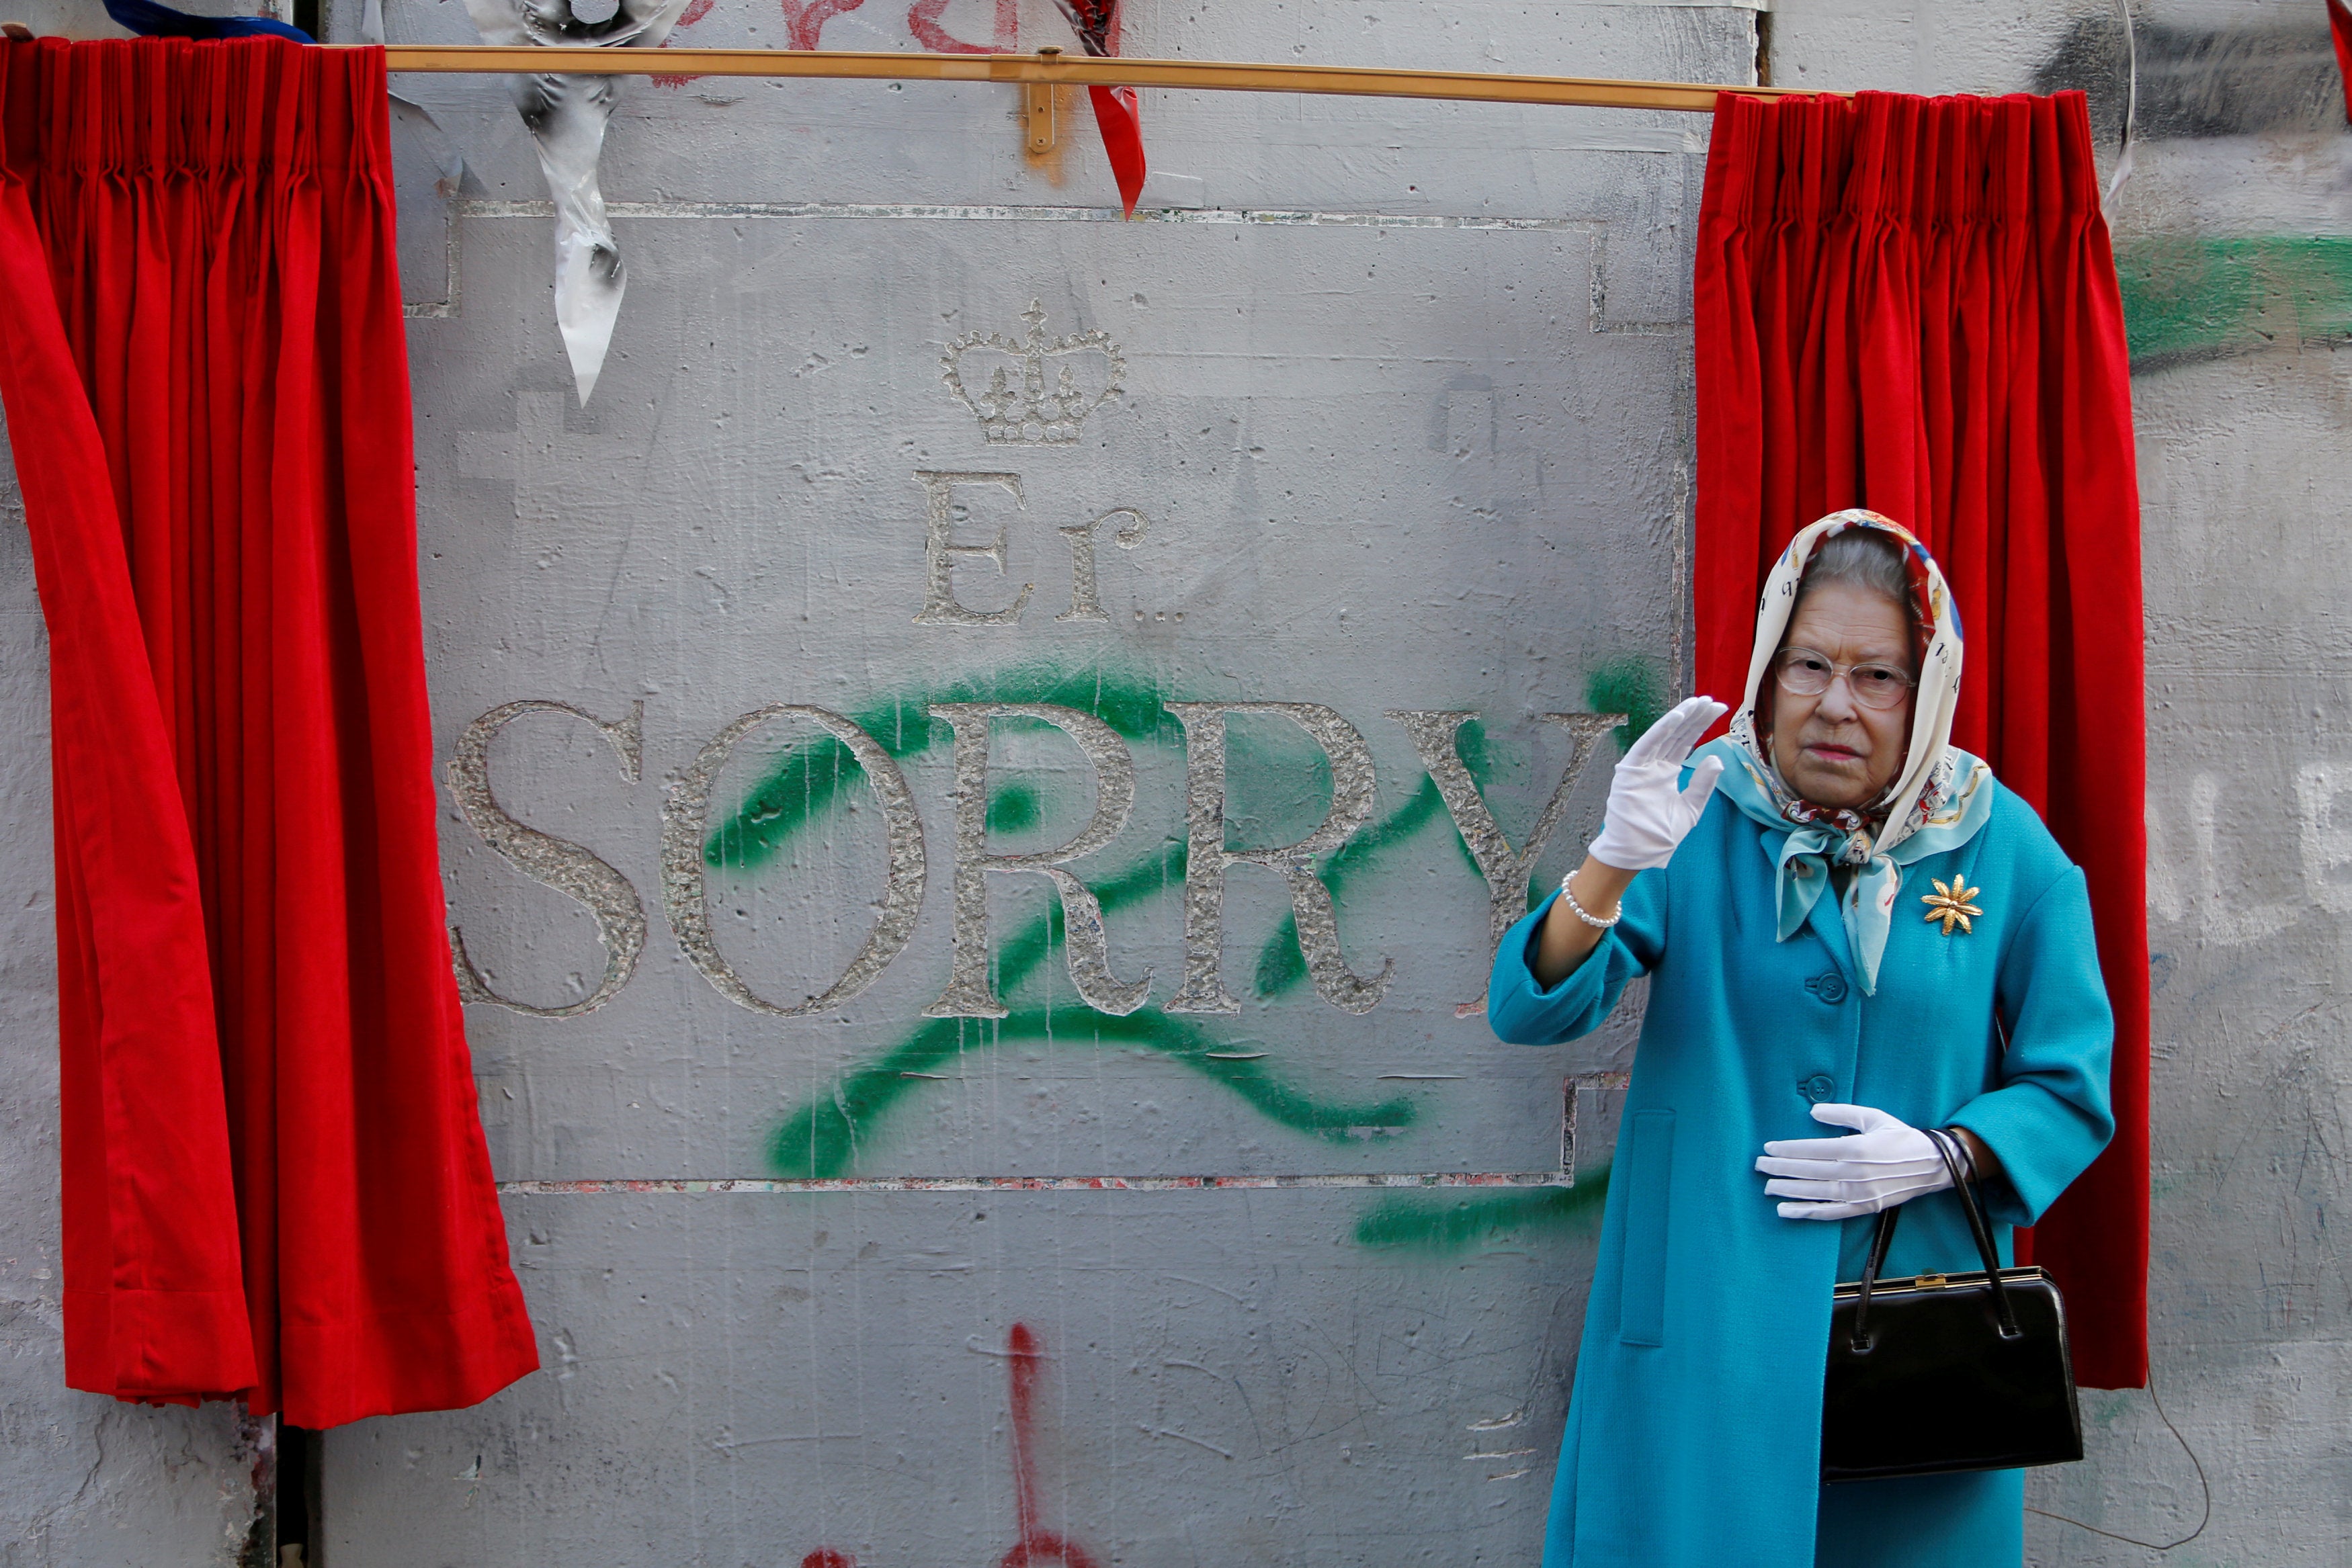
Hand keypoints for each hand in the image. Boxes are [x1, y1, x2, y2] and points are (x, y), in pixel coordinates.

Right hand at [1586, 696, 1729, 871]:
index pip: (1686, 742)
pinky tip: (1677, 717)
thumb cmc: (1659, 836)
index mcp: (1667, 773)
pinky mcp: (1630, 770)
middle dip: (1694, 717)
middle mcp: (1654, 765)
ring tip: (1698, 703)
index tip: (1718, 709)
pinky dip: (1661, 730)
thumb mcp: (1691, 808)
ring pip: (1663, 735)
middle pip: (1677, 735)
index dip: (1701, 725)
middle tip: (1711, 700)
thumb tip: (1716, 758)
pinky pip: (1647, 745)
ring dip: (1680, 718)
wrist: (1638, 853)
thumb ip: (1703, 784)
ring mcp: (1641, 766)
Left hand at [1755, 1104, 1963, 1220]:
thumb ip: (1841, 1113)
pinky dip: (1807, 1212)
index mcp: (1855, 1148)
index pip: (1811, 1150)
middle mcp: (1855, 1173)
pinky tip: (1787, 1210)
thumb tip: (1812, 1111)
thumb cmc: (1901, 1137)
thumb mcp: (1873, 1117)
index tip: (1768, 1148)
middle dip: (1780, 1169)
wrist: (1933, 1164)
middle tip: (1759, 1166)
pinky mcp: (1865, 1207)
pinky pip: (1830, 1212)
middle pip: (1808, 1171)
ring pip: (1815, 1193)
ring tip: (1767, 1187)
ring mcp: (1859, 1193)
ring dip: (1788, 1191)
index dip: (1787, 1150)